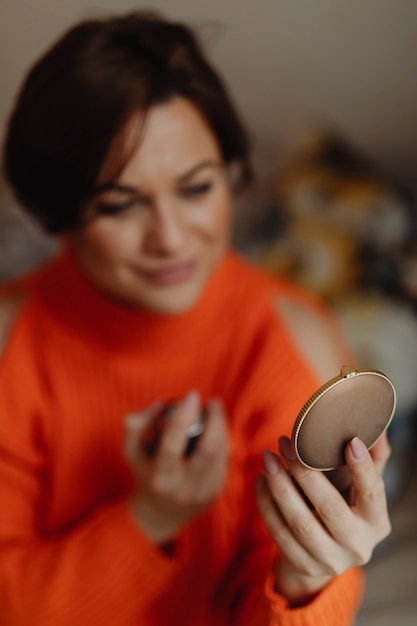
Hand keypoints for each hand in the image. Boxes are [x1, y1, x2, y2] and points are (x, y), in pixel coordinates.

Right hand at [124, 391, 229, 543]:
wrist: (160, 514)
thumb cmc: (146, 474)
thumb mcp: (132, 452)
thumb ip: (135, 425)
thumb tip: (159, 402)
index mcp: (160, 478)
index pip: (172, 445)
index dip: (183, 417)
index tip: (191, 395)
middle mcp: (183, 488)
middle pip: (208, 449)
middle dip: (215, 420)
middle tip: (213, 401)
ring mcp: (203, 492)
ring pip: (220, 452)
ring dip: (221, 427)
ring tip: (214, 412)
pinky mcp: (216, 491)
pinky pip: (224, 459)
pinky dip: (222, 440)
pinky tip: (216, 430)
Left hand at [256, 434, 390, 605]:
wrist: (326, 555)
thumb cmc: (347, 508)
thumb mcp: (362, 490)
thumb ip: (373, 460)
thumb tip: (378, 426)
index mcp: (376, 522)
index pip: (373, 494)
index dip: (363, 469)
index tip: (351, 442)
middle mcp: (357, 545)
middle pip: (330, 508)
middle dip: (305, 473)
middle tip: (285, 444)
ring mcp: (330, 560)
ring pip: (300, 523)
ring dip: (280, 487)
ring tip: (267, 458)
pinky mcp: (304, 565)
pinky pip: (279, 532)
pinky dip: (267, 504)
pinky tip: (261, 479)